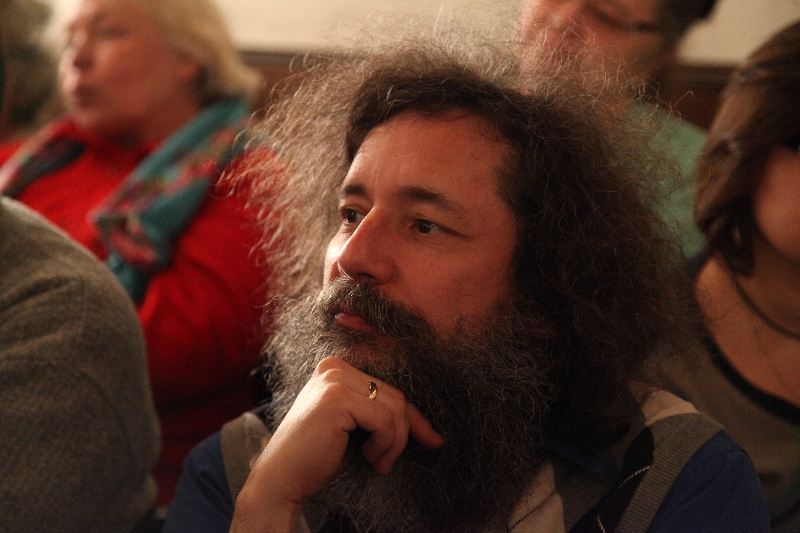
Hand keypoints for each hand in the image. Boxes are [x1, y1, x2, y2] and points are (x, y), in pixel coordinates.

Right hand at [230, 356, 443, 532]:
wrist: (281, 478)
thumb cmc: (319, 456)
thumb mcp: (357, 429)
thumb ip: (382, 416)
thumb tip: (431, 430)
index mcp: (337, 368)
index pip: (389, 388)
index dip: (414, 417)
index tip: (432, 440)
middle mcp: (334, 367)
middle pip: (396, 396)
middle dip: (404, 433)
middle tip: (386, 461)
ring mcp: (334, 379)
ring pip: (394, 408)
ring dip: (394, 443)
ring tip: (377, 462)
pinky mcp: (336, 398)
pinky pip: (384, 420)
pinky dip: (385, 444)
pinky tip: (369, 457)